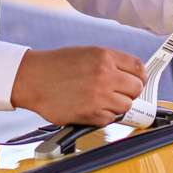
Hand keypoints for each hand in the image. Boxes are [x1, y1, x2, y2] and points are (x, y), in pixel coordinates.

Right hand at [9, 46, 145, 126]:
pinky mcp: (90, 114)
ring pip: (126, 106)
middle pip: (136, 88)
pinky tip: (92, 108)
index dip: (139, 76)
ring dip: (117, 105)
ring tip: (102, 101)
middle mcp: (104, 75)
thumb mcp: (86, 53)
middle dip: (130, 92)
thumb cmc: (56, 66)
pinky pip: (110, 119)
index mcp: (104, 57)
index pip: (138, 68)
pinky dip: (104, 116)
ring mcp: (98, 96)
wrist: (33, 79)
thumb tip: (130, 75)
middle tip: (119, 93)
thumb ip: (110, 63)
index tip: (136, 81)